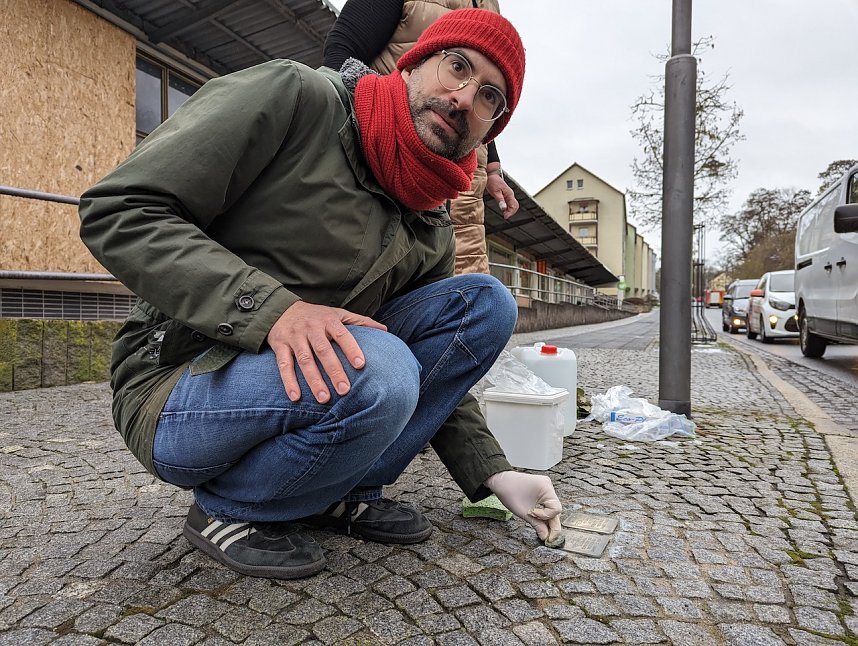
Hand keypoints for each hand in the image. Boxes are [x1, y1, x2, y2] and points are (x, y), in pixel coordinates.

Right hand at [267, 301, 386, 402]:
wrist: (280, 309)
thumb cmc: (316, 316)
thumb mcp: (337, 314)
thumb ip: (360, 322)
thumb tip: (385, 331)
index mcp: (328, 320)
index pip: (342, 334)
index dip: (351, 349)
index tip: (361, 365)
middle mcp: (311, 328)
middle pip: (323, 350)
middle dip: (334, 371)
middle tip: (344, 390)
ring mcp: (294, 337)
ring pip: (304, 360)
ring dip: (313, 380)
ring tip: (324, 399)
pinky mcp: (279, 346)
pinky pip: (283, 365)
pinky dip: (288, 381)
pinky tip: (295, 397)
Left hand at [485, 471, 561, 541]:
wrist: (500, 481)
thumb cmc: (509, 492)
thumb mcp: (523, 512)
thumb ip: (537, 525)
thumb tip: (546, 536)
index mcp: (546, 488)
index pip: (556, 509)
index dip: (546, 517)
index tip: (533, 516)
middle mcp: (548, 486)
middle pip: (556, 509)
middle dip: (551, 523)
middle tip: (548, 538)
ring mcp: (546, 487)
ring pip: (552, 507)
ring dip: (547, 518)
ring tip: (542, 528)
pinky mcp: (543, 489)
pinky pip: (547, 504)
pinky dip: (544, 512)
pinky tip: (539, 519)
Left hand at [486, 173, 518, 218]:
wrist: (491, 175)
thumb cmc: (492, 182)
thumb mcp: (495, 192)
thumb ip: (500, 200)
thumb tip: (503, 208)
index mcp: (509, 194)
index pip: (514, 205)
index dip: (510, 212)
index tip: (505, 217)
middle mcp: (510, 194)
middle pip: (515, 206)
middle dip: (511, 212)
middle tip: (505, 216)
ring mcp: (508, 194)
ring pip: (513, 204)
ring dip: (510, 210)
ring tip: (504, 214)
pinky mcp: (505, 194)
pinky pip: (509, 202)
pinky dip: (508, 207)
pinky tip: (503, 210)